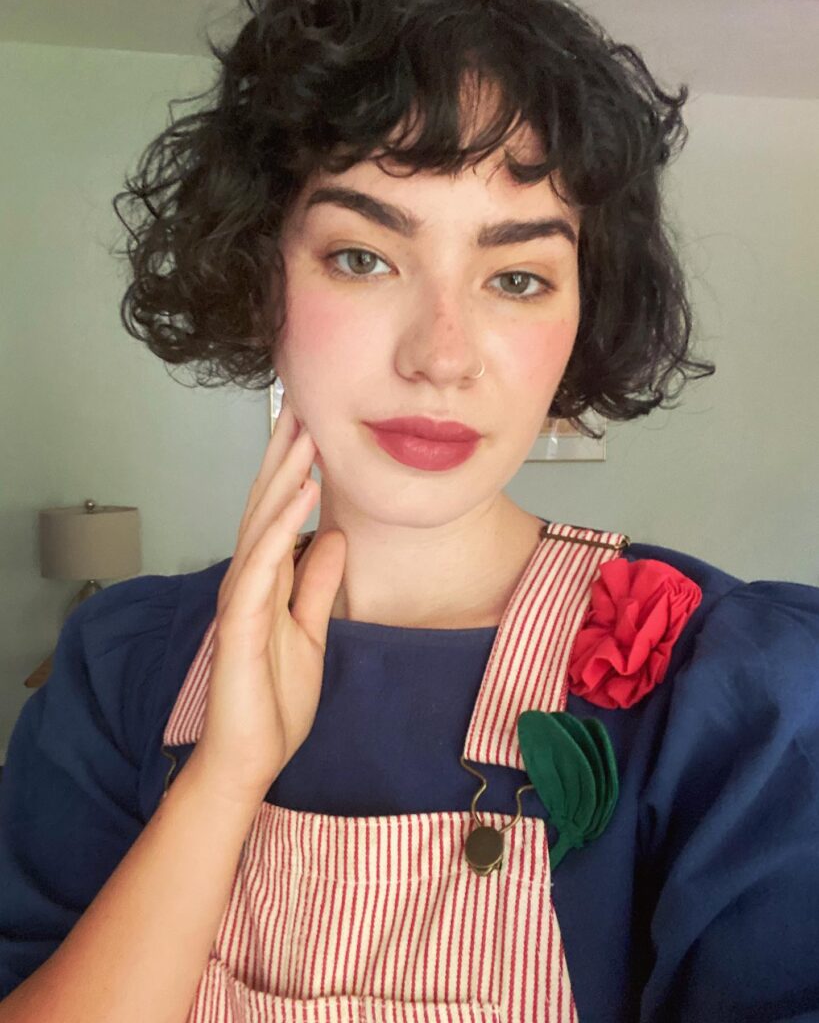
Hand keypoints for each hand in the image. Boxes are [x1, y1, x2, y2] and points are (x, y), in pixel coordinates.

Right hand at [192, 393, 346, 806]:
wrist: (249, 758)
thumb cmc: (272, 701)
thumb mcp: (309, 632)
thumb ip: (317, 585)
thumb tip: (331, 537)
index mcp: (265, 582)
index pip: (276, 515)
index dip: (290, 469)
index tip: (311, 427)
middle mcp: (247, 581)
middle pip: (263, 506)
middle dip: (282, 455)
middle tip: (302, 404)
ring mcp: (240, 599)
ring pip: (259, 524)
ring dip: (282, 476)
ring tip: (307, 433)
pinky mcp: (238, 624)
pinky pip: (262, 566)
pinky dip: (280, 526)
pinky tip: (302, 491)